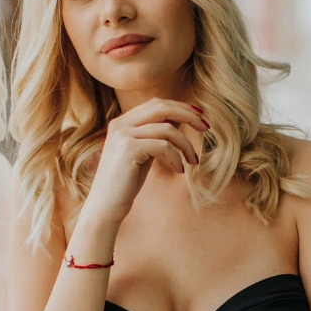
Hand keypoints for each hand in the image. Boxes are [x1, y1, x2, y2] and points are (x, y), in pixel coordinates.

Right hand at [81, 98, 208, 225]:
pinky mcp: (128, 149)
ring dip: (186, 145)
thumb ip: (156, 135)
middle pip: (162, 107)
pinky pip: (164, 146)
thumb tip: (180, 119)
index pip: (157, 104)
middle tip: (206, 127)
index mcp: (123, 122)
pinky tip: (179, 171)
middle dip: (188, 115)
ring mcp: (123, 135)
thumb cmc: (126, 183)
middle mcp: (121, 124)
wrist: (104, 207)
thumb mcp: (143, 153)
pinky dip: (177, 158)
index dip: (181, 107)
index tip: (200, 116)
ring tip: (194, 161)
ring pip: (167, 128)